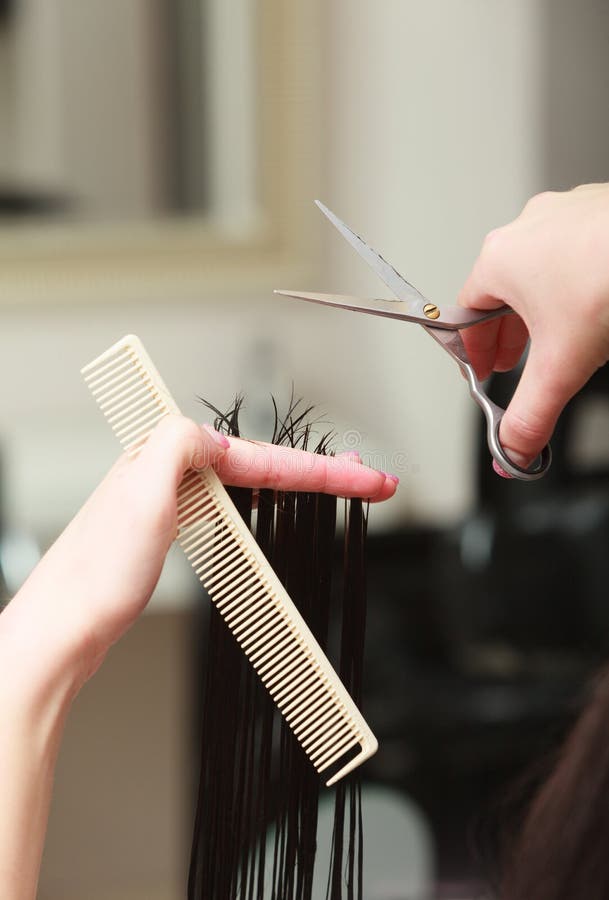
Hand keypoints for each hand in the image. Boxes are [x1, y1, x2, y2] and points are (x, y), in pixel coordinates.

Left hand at [5, 416, 395, 691]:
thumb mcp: (144, 491)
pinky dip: (263, 504)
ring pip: (249, 485)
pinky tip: (268, 504)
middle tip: (369, 481)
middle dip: (320, 472)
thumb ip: (182, 443)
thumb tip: (215, 436)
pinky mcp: (168, 531)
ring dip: (297, 485)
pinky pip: (230, 508)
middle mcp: (168, 473)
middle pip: (262, 465)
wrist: (63, 627)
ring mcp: (169, 503)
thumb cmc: (96, 574)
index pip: (264, 458)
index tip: (368, 477)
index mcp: (169, 455)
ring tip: (339, 484)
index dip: (322, 469)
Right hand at [458, 183, 608, 466]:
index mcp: (499, 260)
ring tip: (558, 336)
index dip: (473, 350)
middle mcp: (526, 230)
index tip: (483, 369)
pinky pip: (573, 253)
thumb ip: (530, 414)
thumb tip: (511, 449)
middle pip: (501, 292)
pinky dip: (574, 283)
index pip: (466, 313)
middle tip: (516, 360)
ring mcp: (564, 215)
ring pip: (539, 271)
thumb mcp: (561, 365)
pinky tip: (593, 306)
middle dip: (508, 333)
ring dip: (541, 307)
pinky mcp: (598, 211)